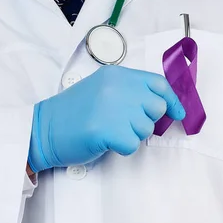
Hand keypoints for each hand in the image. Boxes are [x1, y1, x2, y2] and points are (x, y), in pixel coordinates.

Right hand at [27, 66, 185, 172]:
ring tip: (110, 130)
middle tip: (126, 124)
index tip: (178, 113)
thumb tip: (165, 105)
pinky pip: (133, 144)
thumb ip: (130, 91)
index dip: (172, 100)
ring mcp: (112, 108)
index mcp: (117, 75)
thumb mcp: (103, 89)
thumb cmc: (75, 112)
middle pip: (157, 107)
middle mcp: (117, 87)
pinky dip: (122, 148)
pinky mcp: (107, 130)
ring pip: (146, 128)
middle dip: (146, 120)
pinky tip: (106, 141)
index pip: (158, 83)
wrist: (44, 129)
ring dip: (132, 135)